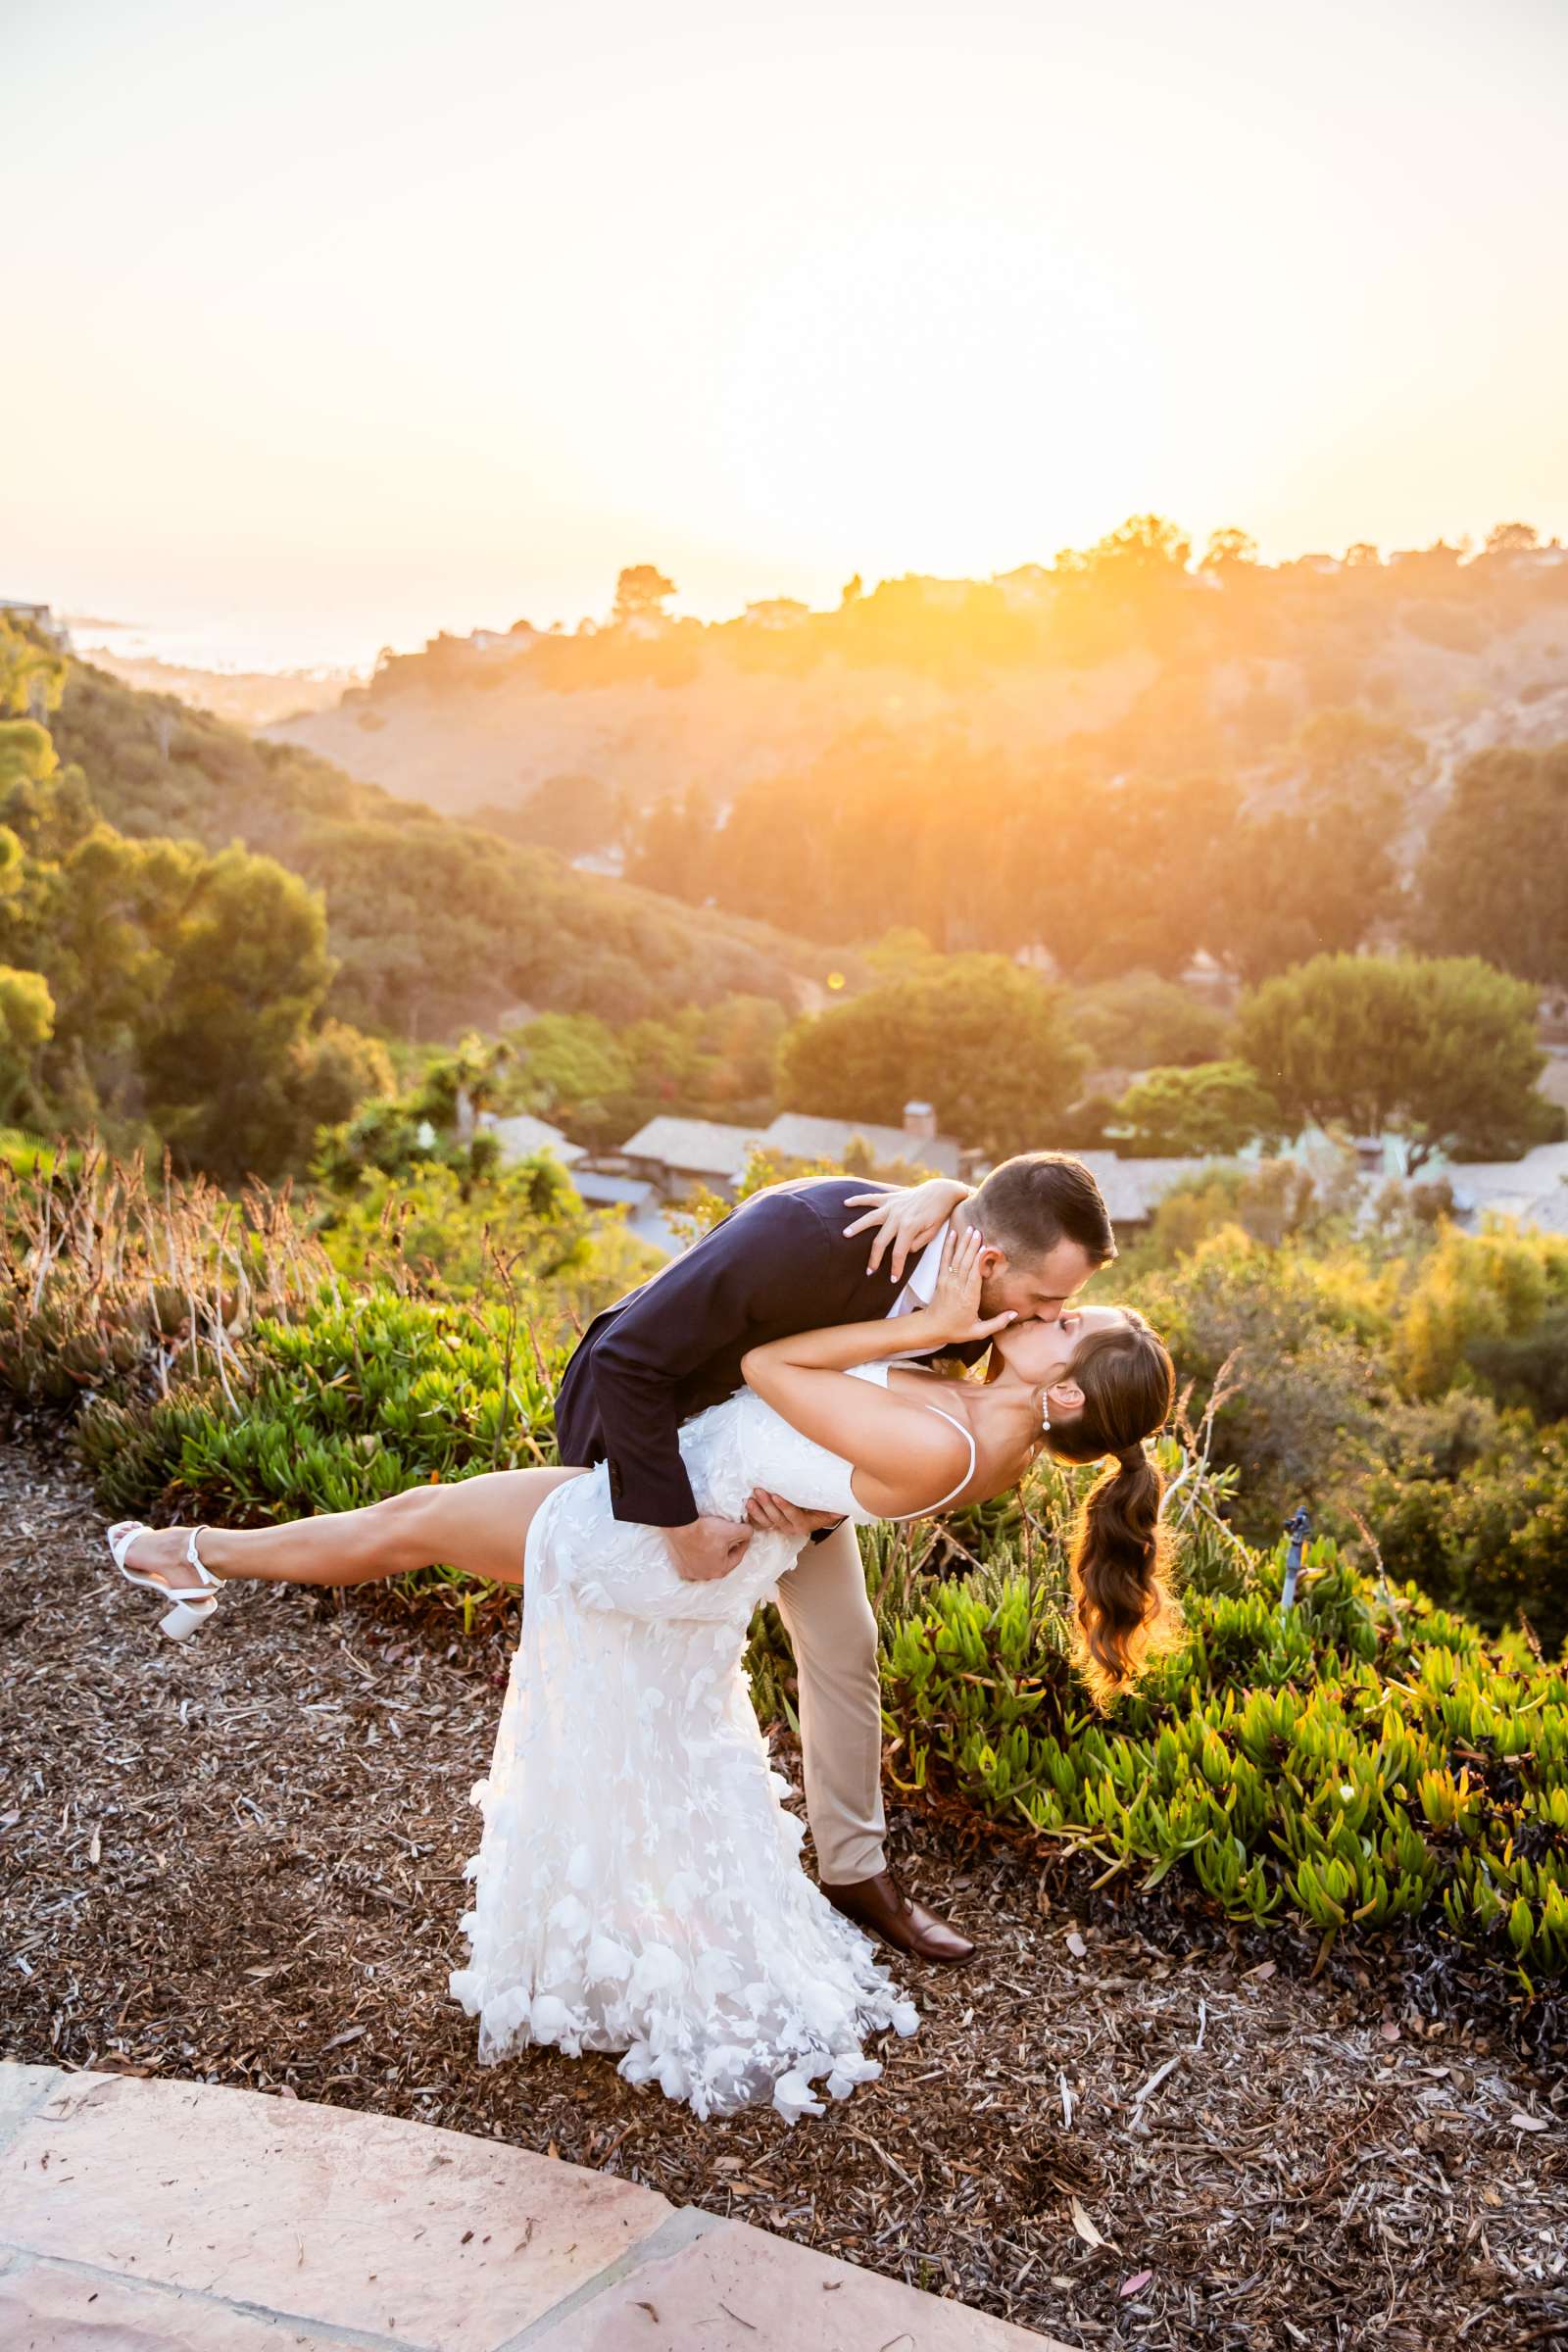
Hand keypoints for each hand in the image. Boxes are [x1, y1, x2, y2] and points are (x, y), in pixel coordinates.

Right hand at [665, 1515, 752, 1582]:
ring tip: (712, 1541)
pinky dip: (696, 1556)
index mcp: (720, 1570)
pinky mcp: (680, 1567)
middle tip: (727, 1538)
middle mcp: (706, 1575)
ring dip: (710, 1554)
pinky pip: (691, 1563)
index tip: (743, 1537)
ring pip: (705, 1563)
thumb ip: (746, 1532)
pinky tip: (697, 1546)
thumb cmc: (706, 1531)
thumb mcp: (732, 1529)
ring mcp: (691, 1573)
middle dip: (726, 1550)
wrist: (681, 1527)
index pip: (737, 1557)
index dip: (743, 1545)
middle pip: (721, 1561)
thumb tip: (749, 1533)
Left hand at [744, 1489, 842, 1537]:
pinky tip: (747, 1504)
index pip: (794, 1516)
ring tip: (751, 1498)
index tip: (776, 1496)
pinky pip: (760, 1522)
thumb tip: (840, 1511)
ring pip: (767, 1521)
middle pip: (777, 1518)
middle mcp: (791, 1527)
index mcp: (805, 1524)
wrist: (817, 1512)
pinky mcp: (771, 1523)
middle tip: (760, 1491)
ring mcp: (780, 1525)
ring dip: (758, 1510)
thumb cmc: (823, 1507)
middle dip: (767, 1505)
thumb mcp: (831, 1508)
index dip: (785, 1507)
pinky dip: (753, 1514)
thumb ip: (834, 1509)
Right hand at [842, 1177, 971, 1282]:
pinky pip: (871, 1198)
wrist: (941, 1191)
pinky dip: (858, 1200)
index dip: (895, 1268)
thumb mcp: (934, 1232)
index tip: (893, 1279)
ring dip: (857, 1227)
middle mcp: (897, 1216)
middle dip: (874, 1259)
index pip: (899, 1253)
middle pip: (880, 1241)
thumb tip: (905, 1250)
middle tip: (869, 1272)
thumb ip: (918, 1243)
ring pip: (870, 1218)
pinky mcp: (890, 1198)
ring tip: (846, 1235)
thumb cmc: (939, 1213)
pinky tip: (846, 1203)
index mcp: (910, 1227)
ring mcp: (892, 1206)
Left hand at [919, 1223, 1017, 1345]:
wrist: (931, 1328)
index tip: (985, 1247)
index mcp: (968, 1298)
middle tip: (979, 1231)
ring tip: (970, 1229)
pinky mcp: (940, 1278)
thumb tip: (1014, 1314)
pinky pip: (945, 1259)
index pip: (974, 1276)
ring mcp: (947, 1281)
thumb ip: (997, 1323)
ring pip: (956, 1259)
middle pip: (965, 1263)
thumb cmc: (956, 1330)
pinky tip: (952, 1235)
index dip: (979, 1261)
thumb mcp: (978, 1332)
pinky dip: (948, 1246)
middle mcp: (957, 1287)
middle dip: (972, 1246)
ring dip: (963, 1243)